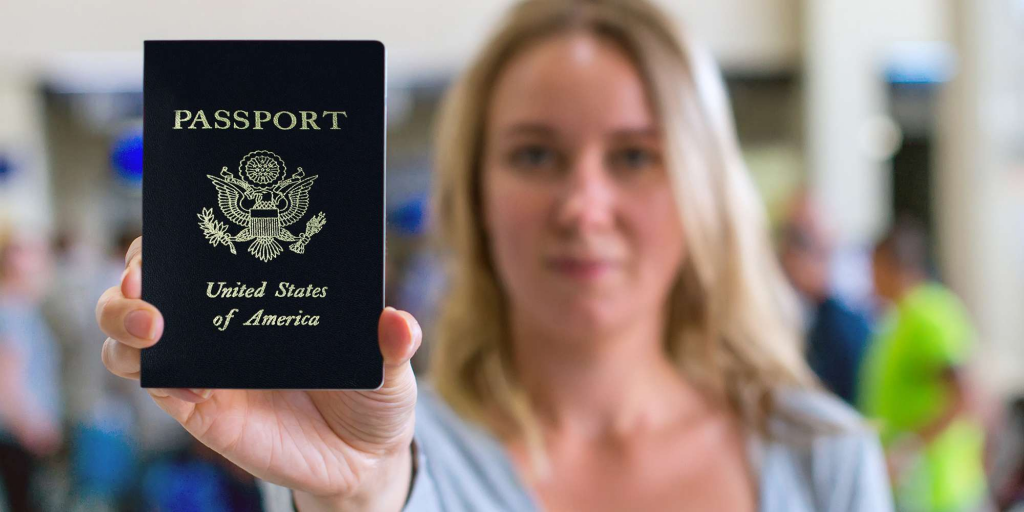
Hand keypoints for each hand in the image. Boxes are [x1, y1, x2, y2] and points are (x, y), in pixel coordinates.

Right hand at [97, 237, 421, 510]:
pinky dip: (150, 373)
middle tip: (147, 277)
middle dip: (136, 270)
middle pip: (149, 281)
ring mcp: (205, 364)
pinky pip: (155, 384)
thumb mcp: (390, 366)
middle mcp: (223, 322)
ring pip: (131, 333)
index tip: (182, 222)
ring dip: (123, 320)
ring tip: (153, 326)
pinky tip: (174, 373)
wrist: (362, 457)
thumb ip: (392, 345)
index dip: (181, 231)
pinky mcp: (200, 407)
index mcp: (264, 294)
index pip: (206, 248)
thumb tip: (398, 323)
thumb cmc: (370, 392)